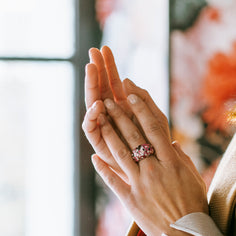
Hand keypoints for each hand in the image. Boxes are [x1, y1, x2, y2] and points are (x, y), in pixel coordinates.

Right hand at [83, 46, 170, 180]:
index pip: (113, 83)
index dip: (109, 67)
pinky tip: (98, 105)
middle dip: (98, 70)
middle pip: (101, 89)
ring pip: (93, 104)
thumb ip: (144, 100)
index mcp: (124, 108)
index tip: (104, 49)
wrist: (156, 175)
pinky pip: (92, 129)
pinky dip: (93, 118)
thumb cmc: (157, 146)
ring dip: (92, 87)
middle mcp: (111, 115)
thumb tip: (127, 80)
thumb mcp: (156, 119)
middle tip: (93, 51)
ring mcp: (104, 127)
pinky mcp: (99, 143)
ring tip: (92, 69)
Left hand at [91, 94, 208, 235]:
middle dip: (119, 117)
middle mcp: (153, 169)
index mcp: (170, 161)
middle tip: (109, 102)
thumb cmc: (191, 202)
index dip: (141, 110)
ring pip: (120, 154)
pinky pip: (112, 181)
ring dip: (108, 135)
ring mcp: (140, 184)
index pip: (153, 129)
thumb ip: (180, 156)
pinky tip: (93, 158)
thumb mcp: (191, 175)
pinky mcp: (130, 199)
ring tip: (99, 121)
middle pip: (134, 137)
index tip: (131, 96)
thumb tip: (171, 142)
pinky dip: (102, 168)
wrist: (186, 233)